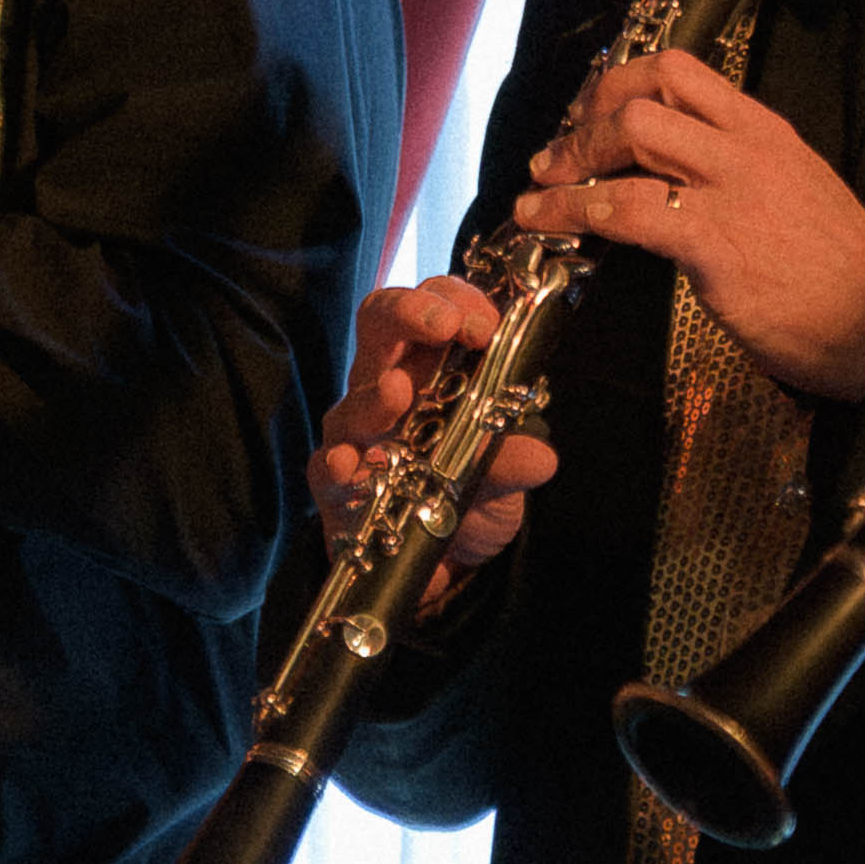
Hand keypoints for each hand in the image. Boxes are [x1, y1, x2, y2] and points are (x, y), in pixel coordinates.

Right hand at [312, 273, 551, 583]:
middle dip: (408, 313)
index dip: (457, 302)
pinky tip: (348, 465)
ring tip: (398, 393)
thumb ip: (515, 461)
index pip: (435, 308)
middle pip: (380, 323)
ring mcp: (357, 434)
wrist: (444, 561)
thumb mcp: (504, 477)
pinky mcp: (336, 486)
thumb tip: (539, 458)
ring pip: (353, 399)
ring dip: (376, 395)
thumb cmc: (468, 495)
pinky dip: (335, 464)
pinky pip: (325, 467)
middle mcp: (386, 388)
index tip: (487, 326)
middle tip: (445, 326)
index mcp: (431, 367)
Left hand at [515, 55, 864, 399]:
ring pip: (630, 136)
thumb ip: (735, 168)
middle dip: (583, 121)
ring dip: (569, 164)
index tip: (588, 113)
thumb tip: (669, 170)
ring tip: (538, 194)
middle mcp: (744, 147)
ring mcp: (730, 191)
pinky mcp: (716, 244)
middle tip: (555, 157)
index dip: (617, 83)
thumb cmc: (837, 268)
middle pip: (643, 95)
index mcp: (762, 129)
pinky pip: (630, 210)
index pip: (679, 69)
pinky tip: (555, 225)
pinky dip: (579, 212)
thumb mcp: (792, 189)